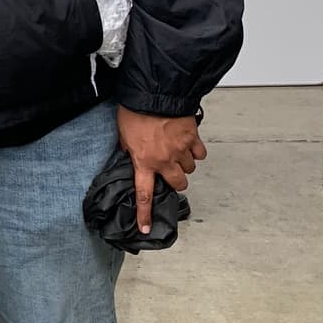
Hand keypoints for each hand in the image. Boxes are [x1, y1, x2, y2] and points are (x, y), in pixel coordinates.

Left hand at [116, 107, 205, 233]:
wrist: (155, 94)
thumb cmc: (135, 111)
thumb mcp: (123, 133)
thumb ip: (129, 149)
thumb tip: (131, 154)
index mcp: (144, 162)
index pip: (144, 195)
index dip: (145, 214)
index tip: (146, 228)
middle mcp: (164, 161)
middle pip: (178, 184)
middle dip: (176, 181)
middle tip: (171, 172)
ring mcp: (181, 151)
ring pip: (189, 169)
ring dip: (184, 164)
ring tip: (177, 152)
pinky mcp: (193, 138)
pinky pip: (200, 154)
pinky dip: (196, 151)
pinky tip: (188, 144)